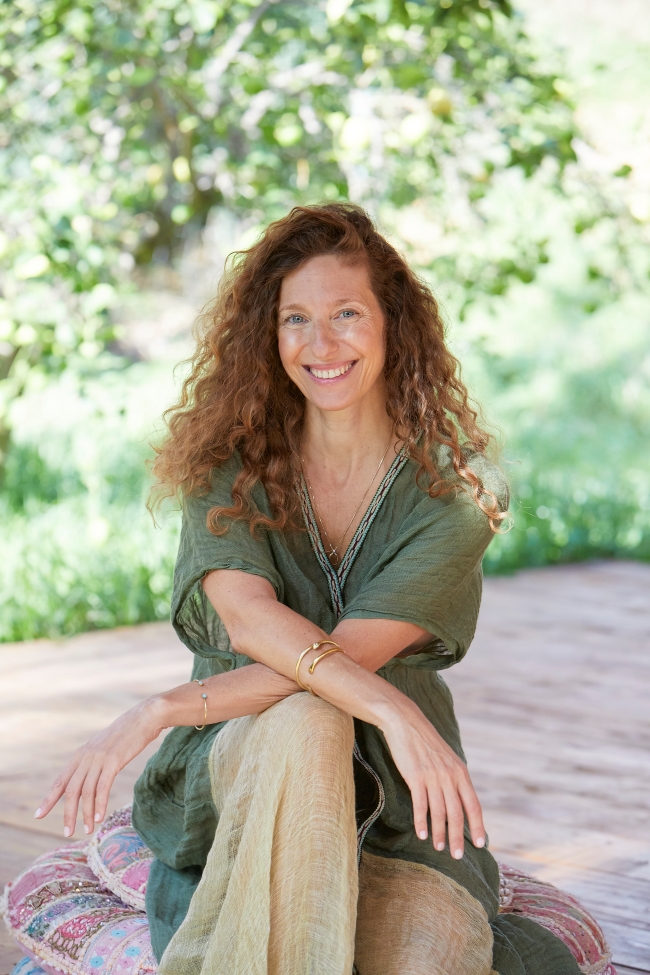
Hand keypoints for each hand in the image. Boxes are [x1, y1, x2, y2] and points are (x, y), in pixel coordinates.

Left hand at [34, 696, 165, 836]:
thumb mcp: (103, 747)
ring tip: (87, 830)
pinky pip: (102, 787)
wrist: (144, 718)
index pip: (60, 780)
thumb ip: (93, 761)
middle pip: (70, 790)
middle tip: (67, 832)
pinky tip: (99, 817)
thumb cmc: (127, 734)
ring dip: (85, 813)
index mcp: (81, 754)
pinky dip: (99, 804)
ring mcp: (99, 758)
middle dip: (67, 813)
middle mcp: (86, 757)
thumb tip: (88, 778)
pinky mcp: (113, 760)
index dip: (49, 799)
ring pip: (86, 791)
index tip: (38, 815)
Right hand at [380, 701, 484, 858]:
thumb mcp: (447, 758)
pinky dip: (421, 821)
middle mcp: (450, 776)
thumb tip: (459, 801)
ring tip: (439, 848)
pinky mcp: (415, 777)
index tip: (480, 844)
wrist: (406, 722)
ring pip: (439, 812)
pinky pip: (421, 804)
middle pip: (457, 813)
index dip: (477, 826)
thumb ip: (454, 778)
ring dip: (439, 833)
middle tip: (458, 856)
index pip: (473, 804)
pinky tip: (421, 834)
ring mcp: (433, 776)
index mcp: (461, 772)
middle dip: (458, 837)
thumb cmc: (426, 743)